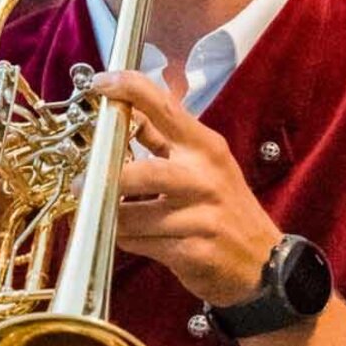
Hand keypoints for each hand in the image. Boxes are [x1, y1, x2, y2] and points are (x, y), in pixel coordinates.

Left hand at [87, 70, 284, 306]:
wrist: (262, 262)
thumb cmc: (226, 209)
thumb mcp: (205, 166)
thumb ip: (167, 141)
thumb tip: (131, 113)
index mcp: (206, 148)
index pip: (165, 107)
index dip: (129, 90)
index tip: (100, 83)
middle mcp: (206, 177)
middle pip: (142, 172)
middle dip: (107, 180)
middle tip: (83, 184)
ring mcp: (202, 216)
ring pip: (133, 215)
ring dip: (113, 217)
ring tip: (111, 217)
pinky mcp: (194, 250)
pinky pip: (142, 244)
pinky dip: (128, 240)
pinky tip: (135, 238)